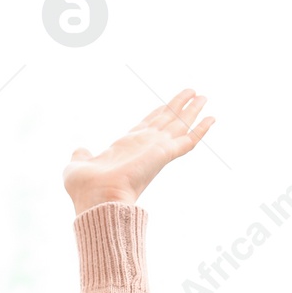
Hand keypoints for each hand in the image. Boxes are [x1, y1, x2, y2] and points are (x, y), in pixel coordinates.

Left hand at [63, 88, 214, 213]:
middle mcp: (145, 146)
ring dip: (192, 110)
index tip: (166, 103)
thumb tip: (80, 151)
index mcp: (128, 147)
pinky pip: (188, 140)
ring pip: (180, 125)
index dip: (157, 113)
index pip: (147, 125)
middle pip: (167, 120)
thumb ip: (82, 155)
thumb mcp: (79, 165)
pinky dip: (201, 129)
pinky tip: (212, 118)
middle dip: (179, 106)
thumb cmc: (86, 189)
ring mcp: (156, 150)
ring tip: (204, 96)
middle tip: (193, 93)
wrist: (96, 199)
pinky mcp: (165, 154)